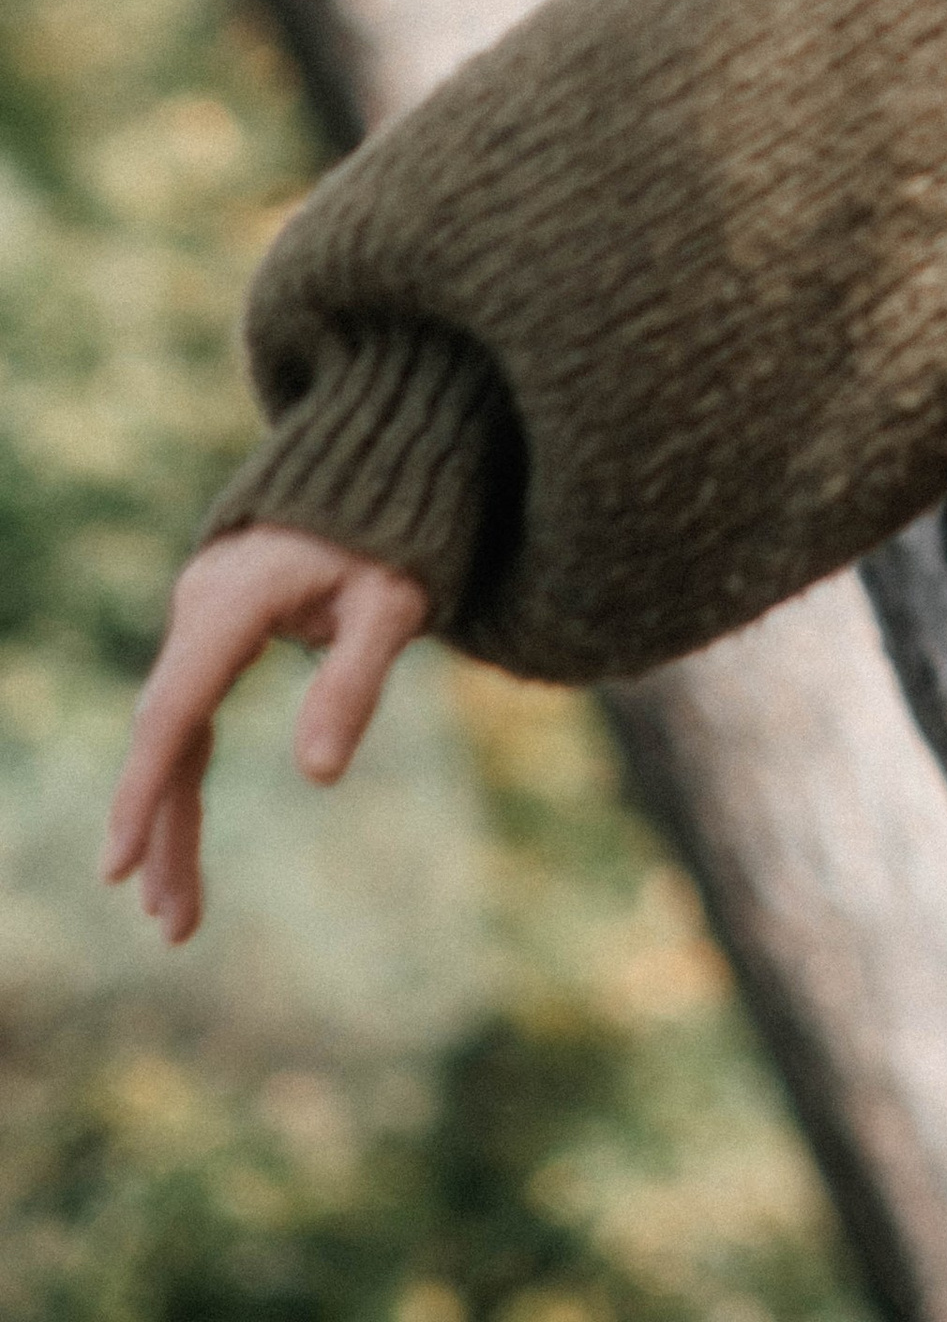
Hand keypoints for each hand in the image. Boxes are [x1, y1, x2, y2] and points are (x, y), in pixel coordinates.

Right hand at [102, 525, 429, 942]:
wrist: (382, 455)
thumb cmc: (397, 529)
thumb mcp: (393, 602)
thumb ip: (354, 681)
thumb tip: (317, 778)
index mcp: (233, 601)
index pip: (176, 711)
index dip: (146, 792)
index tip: (118, 866)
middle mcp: (201, 606)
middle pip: (167, 732)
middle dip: (161, 829)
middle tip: (172, 924)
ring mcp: (203, 615)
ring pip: (174, 729)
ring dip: (171, 815)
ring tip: (177, 914)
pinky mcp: (218, 625)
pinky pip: (191, 711)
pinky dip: (185, 774)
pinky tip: (181, 836)